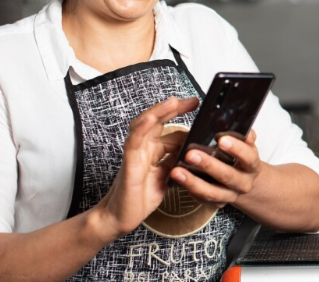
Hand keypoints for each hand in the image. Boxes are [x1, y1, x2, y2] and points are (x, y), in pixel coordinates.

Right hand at [91, 97, 198, 240]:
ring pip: (144, 125)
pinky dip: (142, 128)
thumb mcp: (168, 177)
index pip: (169, 128)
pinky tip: (152, 118)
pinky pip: (134, 142)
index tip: (198, 107)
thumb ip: (177, 161)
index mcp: (153, 150)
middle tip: (194, 100)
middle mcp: (143, 147)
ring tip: (175, 102)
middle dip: (174, 108)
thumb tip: (196, 150)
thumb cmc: (141, 198)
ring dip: (159, 112)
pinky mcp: (129, 163)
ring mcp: (135, 153)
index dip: (183, 119)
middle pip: (157, 120)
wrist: (121, 218)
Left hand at [168, 130, 263, 207]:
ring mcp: (230, 195)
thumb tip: (225, 122)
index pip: (248, 157)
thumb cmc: (240, 158)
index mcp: (252, 166)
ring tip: (177, 171)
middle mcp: (243, 183)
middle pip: (227, 176)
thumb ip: (240, 134)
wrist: (243, 180)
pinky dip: (189, 190)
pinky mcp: (217, 203)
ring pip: (212, 192)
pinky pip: (202, 199)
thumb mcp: (245, 145)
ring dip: (193, 182)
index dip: (237, 149)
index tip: (221, 140)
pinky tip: (178, 181)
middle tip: (191, 154)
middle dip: (208, 165)